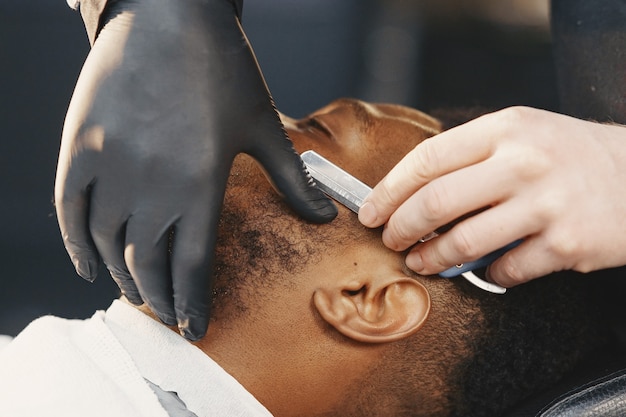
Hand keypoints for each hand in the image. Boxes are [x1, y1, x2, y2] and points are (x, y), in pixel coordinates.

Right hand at [55, 0, 336, 339]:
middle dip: (160, 297)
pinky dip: (76, 246)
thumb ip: (292, 180)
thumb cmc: (222, 69)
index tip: (195, 328)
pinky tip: (91, 268)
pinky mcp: (80, 146)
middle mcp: (151, 183)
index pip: (192, 265)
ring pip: (109, 244)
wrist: (169, 13)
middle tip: (168, 314)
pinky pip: (70, 211)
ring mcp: (110, 165)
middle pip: (148, 263)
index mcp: (200, 182)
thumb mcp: (263, 125)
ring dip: (123, 277)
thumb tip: (326, 218)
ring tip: (138, 293)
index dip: (193, 303)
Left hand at [359, 106, 625, 285]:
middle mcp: (524, 162)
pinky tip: (485, 270)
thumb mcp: (521, 135)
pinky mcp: (567, 244)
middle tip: (391, 240)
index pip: (427, 159)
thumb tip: (409, 195)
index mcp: (505, 129)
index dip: (389, 190)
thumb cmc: (569, 156)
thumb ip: (469, 157)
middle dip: (401, 228)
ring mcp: (546, 204)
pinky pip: (504, 271)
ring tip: (422, 262)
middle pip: (435, 202)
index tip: (370, 211)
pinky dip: (486, 276)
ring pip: (463, 242)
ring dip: (432, 259)